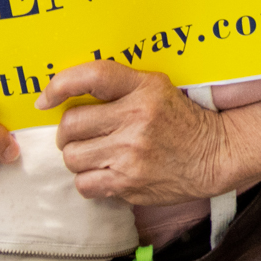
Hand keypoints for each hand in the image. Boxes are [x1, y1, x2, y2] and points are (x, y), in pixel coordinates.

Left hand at [40, 60, 230, 206]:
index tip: (45, 98)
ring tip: (97, 154)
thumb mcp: (158, 88)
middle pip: (70, 125)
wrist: (215, 155)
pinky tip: (106, 172)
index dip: (60, 85)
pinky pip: (84, 184)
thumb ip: (119, 87)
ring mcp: (131, 154)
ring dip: (78, 157)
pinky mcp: (128, 183)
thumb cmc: (181, 119)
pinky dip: (89, 180)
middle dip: (69, 132)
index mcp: (144, 88)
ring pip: (72, 156)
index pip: (94, 76)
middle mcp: (137, 118)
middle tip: (83, 134)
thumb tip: (64, 96)